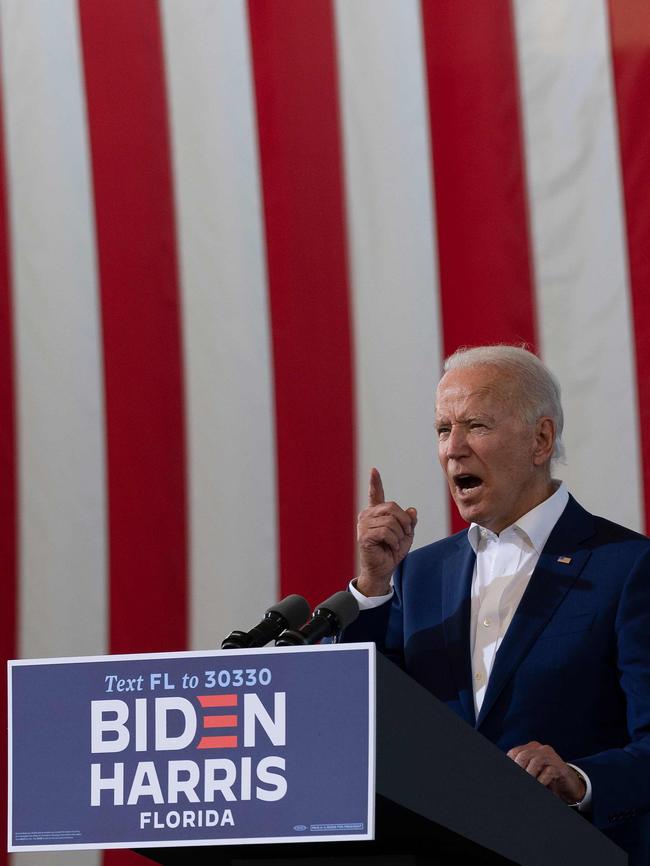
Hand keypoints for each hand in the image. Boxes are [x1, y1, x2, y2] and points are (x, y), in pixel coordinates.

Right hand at [356, 468, 416, 596]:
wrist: (382, 570)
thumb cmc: (391, 551)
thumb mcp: (406, 534)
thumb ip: (409, 521)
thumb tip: (412, 510)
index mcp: (376, 513)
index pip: (375, 494)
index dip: (375, 482)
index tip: (374, 470)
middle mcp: (367, 515)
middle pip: (393, 507)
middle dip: (405, 522)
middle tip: (404, 535)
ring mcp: (363, 524)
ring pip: (391, 521)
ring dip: (399, 535)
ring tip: (394, 543)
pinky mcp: (364, 535)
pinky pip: (387, 532)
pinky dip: (394, 541)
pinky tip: (390, 547)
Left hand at [507, 741, 585, 803]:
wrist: (569, 784)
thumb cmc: (547, 778)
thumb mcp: (532, 771)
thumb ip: (522, 768)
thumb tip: (508, 769)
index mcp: (531, 748)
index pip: (514, 753)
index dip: (510, 763)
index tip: (510, 774)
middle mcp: (541, 749)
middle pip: (523, 756)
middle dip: (519, 769)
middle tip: (519, 779)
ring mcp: (552, 757)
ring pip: (536, 762)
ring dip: (530, 775)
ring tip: (530, 782)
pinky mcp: (561, 767)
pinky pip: (549, 772)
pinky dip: (542, 780)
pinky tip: (540, 785)